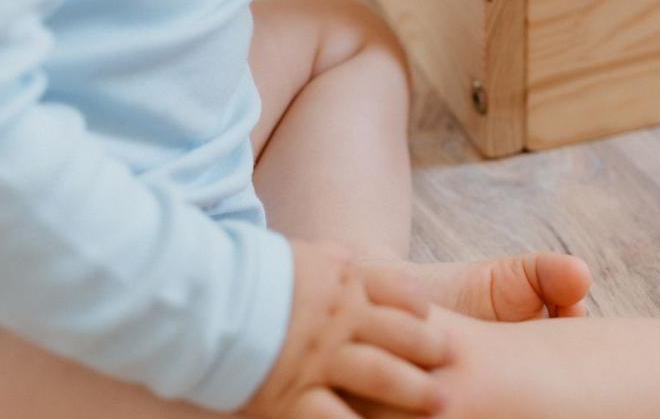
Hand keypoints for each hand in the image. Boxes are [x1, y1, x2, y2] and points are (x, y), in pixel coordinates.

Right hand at [247, 242, 446, 417]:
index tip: (433, 318)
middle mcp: (337, 322)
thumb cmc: (251, 278)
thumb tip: (359, 260)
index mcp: (339, 284)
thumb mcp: (300, 257)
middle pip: (397, 335)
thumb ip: (334, 263)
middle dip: (428, 349)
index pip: (390, 292)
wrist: (208, 301)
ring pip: (380, 376)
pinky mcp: (293, 398)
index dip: (416, 307)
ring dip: (413, 390)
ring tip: (440, 402)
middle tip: (452, 359)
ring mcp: (319, 361)